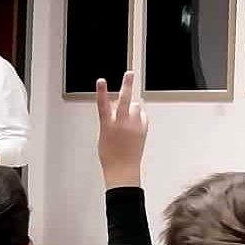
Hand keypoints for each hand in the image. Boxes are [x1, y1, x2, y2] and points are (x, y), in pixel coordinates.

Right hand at [95, 72, 146, 186]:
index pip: (103, 105)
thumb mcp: (103, 135)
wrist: (123, 170)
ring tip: (128, 116)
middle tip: (130, 74)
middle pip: (126, 100)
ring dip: (132, 107)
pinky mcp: (143, 129)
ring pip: (136, 107)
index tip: (101, 81)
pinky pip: (142, 116)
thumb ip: (110, 119)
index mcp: (108, 126)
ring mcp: (134, 126)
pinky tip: (135, 124)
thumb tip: (117, 106)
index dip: (101, 92)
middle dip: (127, 85)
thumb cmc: (110, 155)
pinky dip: (139, 117)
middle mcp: (122, 124)